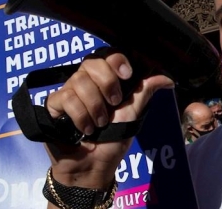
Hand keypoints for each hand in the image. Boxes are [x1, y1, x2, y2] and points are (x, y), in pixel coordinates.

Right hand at [44, 50, 173, 188]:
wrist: (93, 167)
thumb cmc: (113, 140)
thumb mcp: (133, 113)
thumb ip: (145, 91)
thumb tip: (168, 78)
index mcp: (104, 80)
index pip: (106, 55)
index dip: (116, 60)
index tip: (126, 74)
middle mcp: (85, 82)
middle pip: (91, 62)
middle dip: (107, 84)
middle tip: (114, 104)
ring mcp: (68, 92)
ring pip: (79, 80)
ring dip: (95, 106)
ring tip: (99, 124)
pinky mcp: (53, 106)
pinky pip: (65, 97)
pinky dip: (79, 115)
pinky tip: (83, 129)